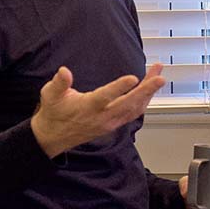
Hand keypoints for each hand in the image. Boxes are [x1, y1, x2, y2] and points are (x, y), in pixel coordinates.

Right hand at [31, 64, 165, 157]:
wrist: (54, 136)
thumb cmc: (54, 112)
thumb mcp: (50, 95)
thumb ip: (58, 83)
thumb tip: (64, 71)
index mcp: (88, 107)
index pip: (106, 97)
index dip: (119, 87)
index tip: (133, 78)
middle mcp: (102, 116)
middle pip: (128, 104)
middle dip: (146, 90)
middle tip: (159, 76)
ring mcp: (111, 121)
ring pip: (135, 108)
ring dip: (148, 92)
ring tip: (157, 74)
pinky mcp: (114, 123)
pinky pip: (134, 113)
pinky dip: (144, 101)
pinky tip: (150, 89)